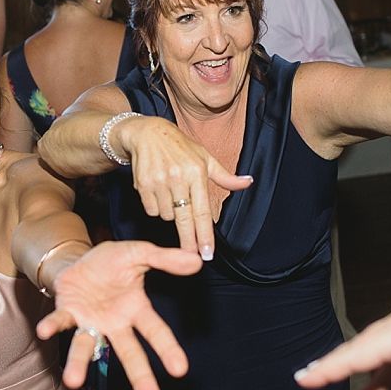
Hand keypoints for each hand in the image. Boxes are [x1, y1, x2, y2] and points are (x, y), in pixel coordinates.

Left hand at [35, 241, 202, 389]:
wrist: (80, 260)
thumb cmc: (112, 263)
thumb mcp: (139, 253)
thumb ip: (165, 259)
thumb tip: (197, 260)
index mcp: (136, 309)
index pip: (156, 332)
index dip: (168, 350)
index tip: (180, 370)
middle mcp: (114, 323)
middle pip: (129, 352)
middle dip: (139, 376)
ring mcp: (90, 321)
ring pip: (87, 347)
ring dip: (79, 364)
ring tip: (73, 382)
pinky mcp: (68, 313)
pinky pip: (60, 322)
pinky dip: (52, 327)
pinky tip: (44, 332)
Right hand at [119, 116, 251, 259]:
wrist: (147, 133)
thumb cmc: (180, 147)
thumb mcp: (205, 157)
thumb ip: (225, 176)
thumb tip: (248, 183)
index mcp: (197, 172)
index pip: (202, 211)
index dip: (204, 235)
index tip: (207, 253)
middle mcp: (178, 177)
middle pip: (184, 219)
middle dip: (189, 241)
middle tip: (193, 255)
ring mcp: (159, 181)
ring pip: (167, 215)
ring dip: (170, 212)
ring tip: (171, 194)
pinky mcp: (142, 185)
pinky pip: (152, 209)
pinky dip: (156, 206)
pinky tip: (158, 191)